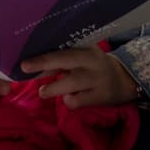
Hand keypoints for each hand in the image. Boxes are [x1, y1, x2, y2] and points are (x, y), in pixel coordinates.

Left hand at [21, 45, 137, 108]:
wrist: (124, 79)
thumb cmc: (95, 66)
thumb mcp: (83, 57)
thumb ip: (62, 59)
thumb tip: (33, 63)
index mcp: (87, 48)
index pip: (64, 48)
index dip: (44, 53)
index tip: (25, 58)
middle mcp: (92, 61)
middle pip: (67, 59)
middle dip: (45, 62)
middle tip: (25, 67)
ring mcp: (97, 79)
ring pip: (72, 82)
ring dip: (53, 88)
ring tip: (43, 92)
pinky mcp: (100, 96)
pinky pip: (78, 101)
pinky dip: (69, 100)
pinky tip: (69, 97)